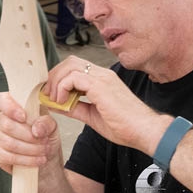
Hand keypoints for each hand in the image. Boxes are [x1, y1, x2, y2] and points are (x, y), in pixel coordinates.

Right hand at [0, 92, 62, 171]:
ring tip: (43, 152)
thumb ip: (46, 122)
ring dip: (30, 150)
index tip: (24, 117)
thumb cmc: (45, 138)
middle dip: (29, 136)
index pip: (1, 100)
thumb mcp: (52, 127)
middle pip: (7, 125)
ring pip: (9, 143)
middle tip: (44, 141)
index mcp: (14, 106)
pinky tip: (36, 160)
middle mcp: (2, 119)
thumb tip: (36, 128)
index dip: (10, 108)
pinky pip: (7, 157)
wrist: (46, 158)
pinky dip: (25, 160)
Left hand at [42, 56, 167, 152]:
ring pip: (70, 66)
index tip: (52, 95)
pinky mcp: (101, 86)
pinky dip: (63, 88)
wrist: (144, 131)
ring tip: (55, 99)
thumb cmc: (125, 126)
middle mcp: (102, 75)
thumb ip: (76, 108)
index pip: (76, 67)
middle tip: (48, 94)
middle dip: (55, 76)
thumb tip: (57, 105)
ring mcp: (103, 78)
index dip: (60, 78)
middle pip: (70, 62)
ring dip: (57, 81)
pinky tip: (63, 101)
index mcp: (102, 80)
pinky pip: (73, 78)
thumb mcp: (93, 116)